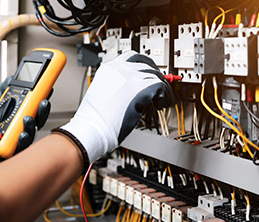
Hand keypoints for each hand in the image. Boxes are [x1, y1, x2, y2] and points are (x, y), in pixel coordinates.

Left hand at [0, 76, 51, 168]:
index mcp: (21, 115)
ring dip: (31, 125)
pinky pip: (21, 146)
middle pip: (38, 119)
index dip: (43, 97)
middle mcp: (24, 127)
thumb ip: (3, 92)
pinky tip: (22, 134)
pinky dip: (22, 140)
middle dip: (42, 110)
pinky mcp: (14, 150)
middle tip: (42, 102)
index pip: (36, 106)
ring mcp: (20, 139)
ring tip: (28, 118)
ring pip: (32, 132)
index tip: (47, 88)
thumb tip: (11, 79)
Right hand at [54, 51, 173, 171]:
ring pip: (156, 75)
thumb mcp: (103, 92)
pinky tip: (160, 105)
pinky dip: (165, 96)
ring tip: (159, 101)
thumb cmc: (95, 118)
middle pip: (146, 64)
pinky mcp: (141, 88)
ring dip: (161, 88)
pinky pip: (162, 87)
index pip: (131, 57)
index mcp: (108, 68)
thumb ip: (118, 85)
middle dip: (155, 76)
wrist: (93, 128)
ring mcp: (131, 77)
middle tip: (159, 87)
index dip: (143, 65)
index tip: (148, 74)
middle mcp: (120, 69)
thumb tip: (134, 88)